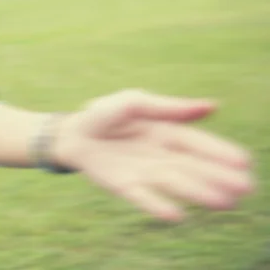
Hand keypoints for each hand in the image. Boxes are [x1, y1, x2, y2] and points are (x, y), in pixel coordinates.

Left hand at [55, 89, 254, 221]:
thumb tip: (213, 106)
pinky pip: (142, 196)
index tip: (243, 162)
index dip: (219, 152)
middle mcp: (160, 156)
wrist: (73, 132)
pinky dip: (157, 205)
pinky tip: (174, 215)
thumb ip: (168, 107)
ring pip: (174, 183)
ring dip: (198, 193)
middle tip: (245, 188)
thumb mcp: (135, 101)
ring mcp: (144, 172)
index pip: (197, 144)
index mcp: (166, 133)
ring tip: (224, 202)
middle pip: (193, 167)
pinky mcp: (124, 185)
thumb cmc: (106, 113)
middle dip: (219, 177)